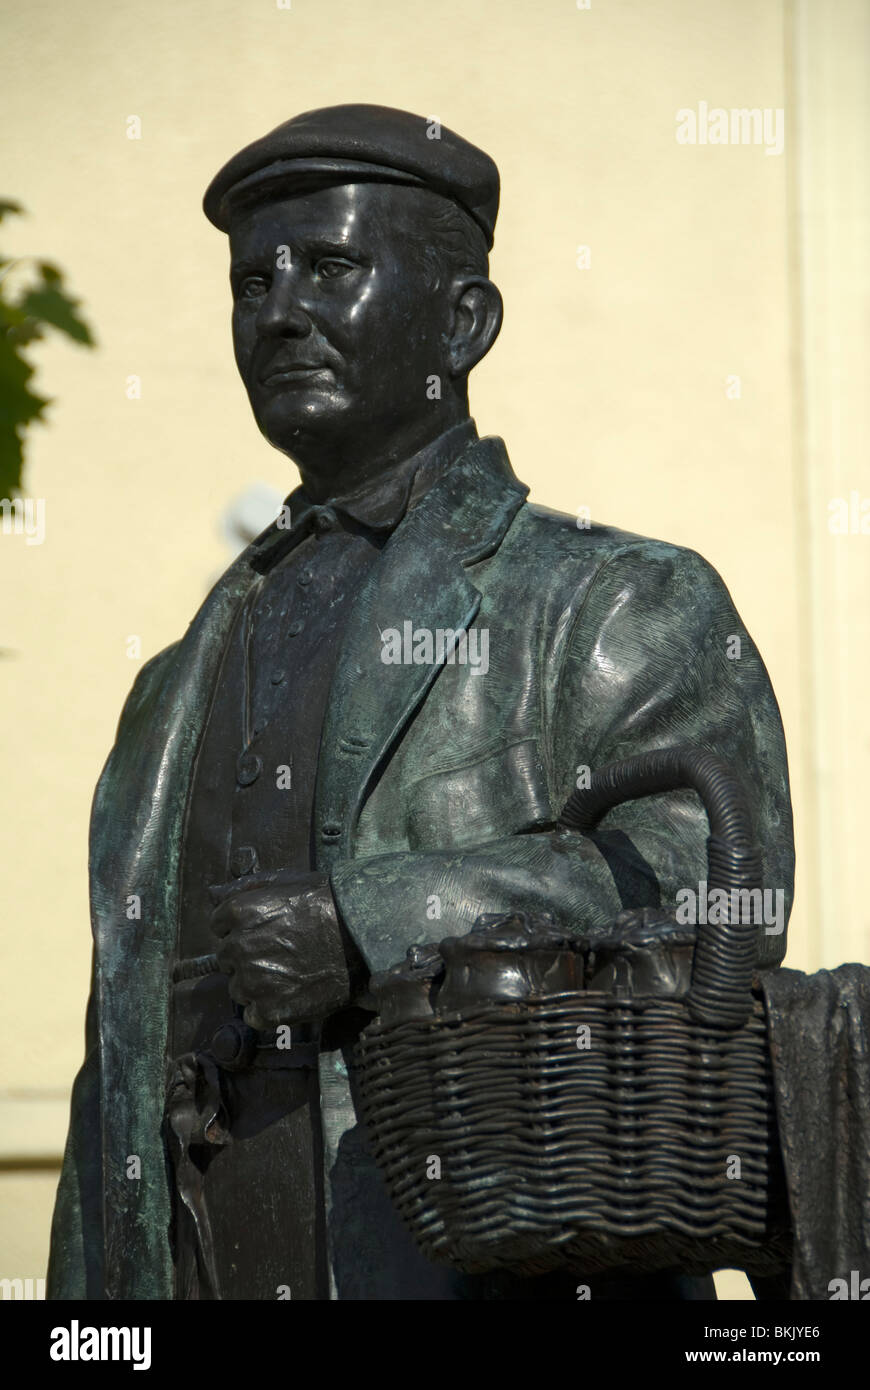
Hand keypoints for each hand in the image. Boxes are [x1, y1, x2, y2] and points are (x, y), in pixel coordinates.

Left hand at [210, 872, 354, 1028]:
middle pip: (226, 958)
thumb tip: (212, 893)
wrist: (362, 938)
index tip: (267, 930)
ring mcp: (253, 981)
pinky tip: (292, 993)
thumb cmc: (327, 905)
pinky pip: (254, 1014)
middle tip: (282, 952)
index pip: (219, 925)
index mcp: (239, 912)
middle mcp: (239, 946)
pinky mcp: (269, 1010)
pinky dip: (269, 1009)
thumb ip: (243, 887)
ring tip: (290, 972)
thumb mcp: (286, 882)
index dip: (242, 928)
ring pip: (238, 988)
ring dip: (257, 984)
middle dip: (247, 955)